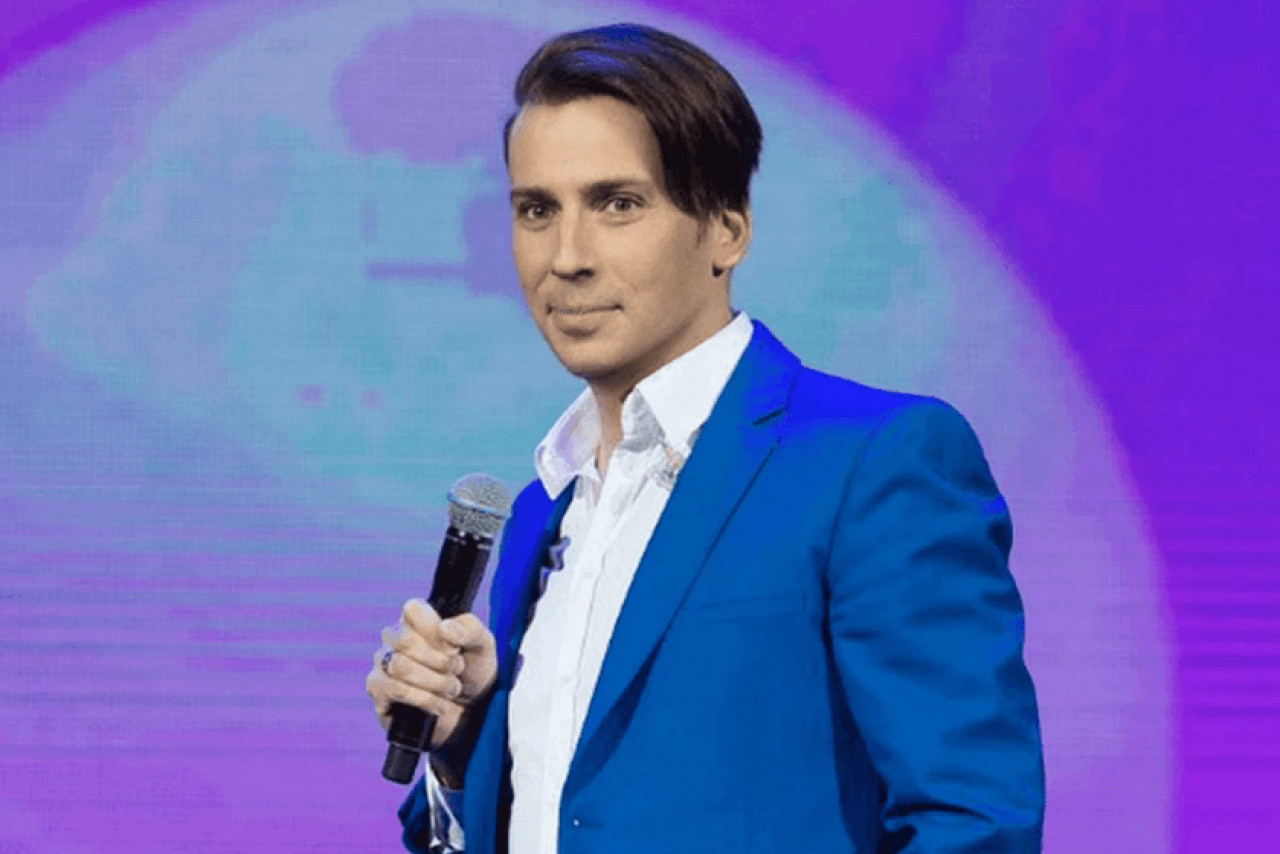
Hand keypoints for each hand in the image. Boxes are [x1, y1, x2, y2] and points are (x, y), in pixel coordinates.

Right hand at [366, 598, 497, 750]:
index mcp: (417, 619)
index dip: (434, 629)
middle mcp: (394, 639)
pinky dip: (424, 699)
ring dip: (434, 682)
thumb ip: (469, 630)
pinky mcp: (379, 692)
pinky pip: (394, 690)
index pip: (412, 609)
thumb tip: (445, 628)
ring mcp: (383, 664)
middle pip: (405, 641)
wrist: (470, 712)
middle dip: (440, 661)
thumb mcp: (483, 645)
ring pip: (400, 667)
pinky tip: (439, 706)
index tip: (454, 645)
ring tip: (452, 689)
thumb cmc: (473, 670)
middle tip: (458, 670)